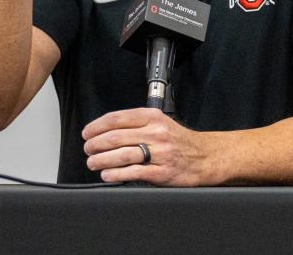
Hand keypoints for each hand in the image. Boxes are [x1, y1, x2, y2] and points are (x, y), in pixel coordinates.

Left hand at [82, 108, 221, 185]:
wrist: (205, 157)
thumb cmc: (179, 141)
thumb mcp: (161, 123)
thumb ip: (137, 124)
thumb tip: (105, 131)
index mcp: (153, 117)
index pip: (117, 118)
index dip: (97, 126)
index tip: (87, 133)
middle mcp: (156, 133)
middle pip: (115, 137)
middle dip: (95, 145)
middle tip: (88, 150)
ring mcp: (160, 153)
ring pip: (121, 155)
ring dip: (100, 161)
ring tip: (93, 163)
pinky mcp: (162, 172)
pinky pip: (132, 173)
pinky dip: (115, 175)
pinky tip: (108, 175)